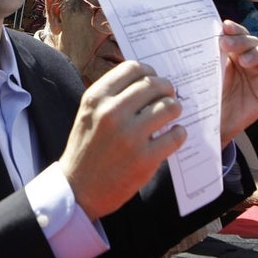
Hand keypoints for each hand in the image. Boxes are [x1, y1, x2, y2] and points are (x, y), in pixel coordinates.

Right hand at [59, 60, 186, 220]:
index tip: (153, 79)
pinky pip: (175, 136)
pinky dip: (179, 133)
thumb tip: (145, 79)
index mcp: (96, 98)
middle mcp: (112, 113)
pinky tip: (174, 134)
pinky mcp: (145, 159)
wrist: (78, 189)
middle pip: (153, 84)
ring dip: (175, 107)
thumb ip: (111, 95)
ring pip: (168, 107)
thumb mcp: (88, 113)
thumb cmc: (85, 148)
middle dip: (166, 88)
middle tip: (168, 95)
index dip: (148, 71)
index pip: (132, 68)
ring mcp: (130, 136)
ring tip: (172, 113)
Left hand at [217, 20, 257, 145]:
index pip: (239, 34)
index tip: (225, 28)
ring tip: (245, 61)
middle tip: (226, 45)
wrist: (213, 123)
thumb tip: (202, 36)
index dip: (235, 29)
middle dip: (241, 41)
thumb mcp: (207, 74)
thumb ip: (209, 56)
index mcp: (234, 52)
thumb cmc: (209, 96)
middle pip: (255, 41)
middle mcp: (251, 59)